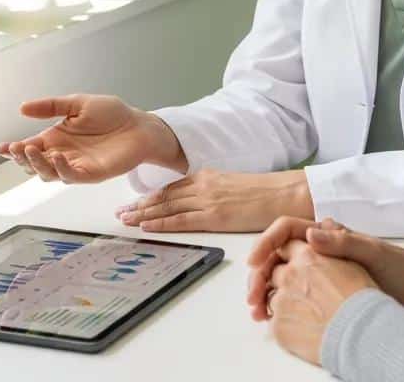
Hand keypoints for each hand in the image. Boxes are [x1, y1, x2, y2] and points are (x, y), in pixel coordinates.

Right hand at [0, 94, 185, 182]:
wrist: (138, 124)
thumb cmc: (111, 114)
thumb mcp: (77, 104)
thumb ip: (51, 106)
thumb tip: (22, 107)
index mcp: (56, 138)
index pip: (29, 147)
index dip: (13, 150)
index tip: (0, 148)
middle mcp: (62, 154)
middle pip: (34, 164)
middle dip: (22, 158)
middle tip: (16, 148)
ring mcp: (75, 166)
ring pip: (48, 173)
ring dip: (37, 164)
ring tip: (31, 149)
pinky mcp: (91, 174)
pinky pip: (71, 176)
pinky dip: (61, 168)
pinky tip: (57, 156)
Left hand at [115, 169, 314, 232]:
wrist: (283, 193)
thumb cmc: (264, 193)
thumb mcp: (233, 186)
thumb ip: (213, 191)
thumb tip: (199, 204)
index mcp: (208, 176)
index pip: (172, 187)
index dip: (150, 196)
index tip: (134, 203)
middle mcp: (203, 185)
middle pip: (164, 196)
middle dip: (140, 205)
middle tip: (120, 213)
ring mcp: (208, 199)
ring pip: (167, 207)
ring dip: (144, 214)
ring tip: (126, 221)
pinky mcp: (215, 215)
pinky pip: (182, 220)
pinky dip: (162, 223)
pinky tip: (147, 226)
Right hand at [247, 216, 403, 321]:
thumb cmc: (393, 265)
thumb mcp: (370, 250)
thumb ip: (341, 241)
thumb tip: (309, 232)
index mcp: (322, 232)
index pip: (284, 230)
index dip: (265, 243)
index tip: (255, 262)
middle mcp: (314, 248)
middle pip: (275, 254)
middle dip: (258, 273)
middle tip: (252, 297)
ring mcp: (314, 270)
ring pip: (278, 275)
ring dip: (263, 291)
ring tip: (257, 312)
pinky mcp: (318, 291)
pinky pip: (289, 293)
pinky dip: (276, 304)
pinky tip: (270, 317)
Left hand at [262, 239, 377, 365]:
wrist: (364, 335)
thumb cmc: (363, 300)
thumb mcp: (350, 262)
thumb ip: (327, 247)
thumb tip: (311, 235)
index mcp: (307, 255)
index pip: (285, 247)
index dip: (287, 256)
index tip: (286, 264)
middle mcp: (290, 274)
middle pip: (275, 272)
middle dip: (282, 281)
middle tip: (297, 294)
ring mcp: (282, 301)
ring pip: (272, 298)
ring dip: (282, 303)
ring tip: (305, 315)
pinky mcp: (279, 327)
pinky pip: (274, 323)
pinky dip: (284, 325)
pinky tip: (303, 330)